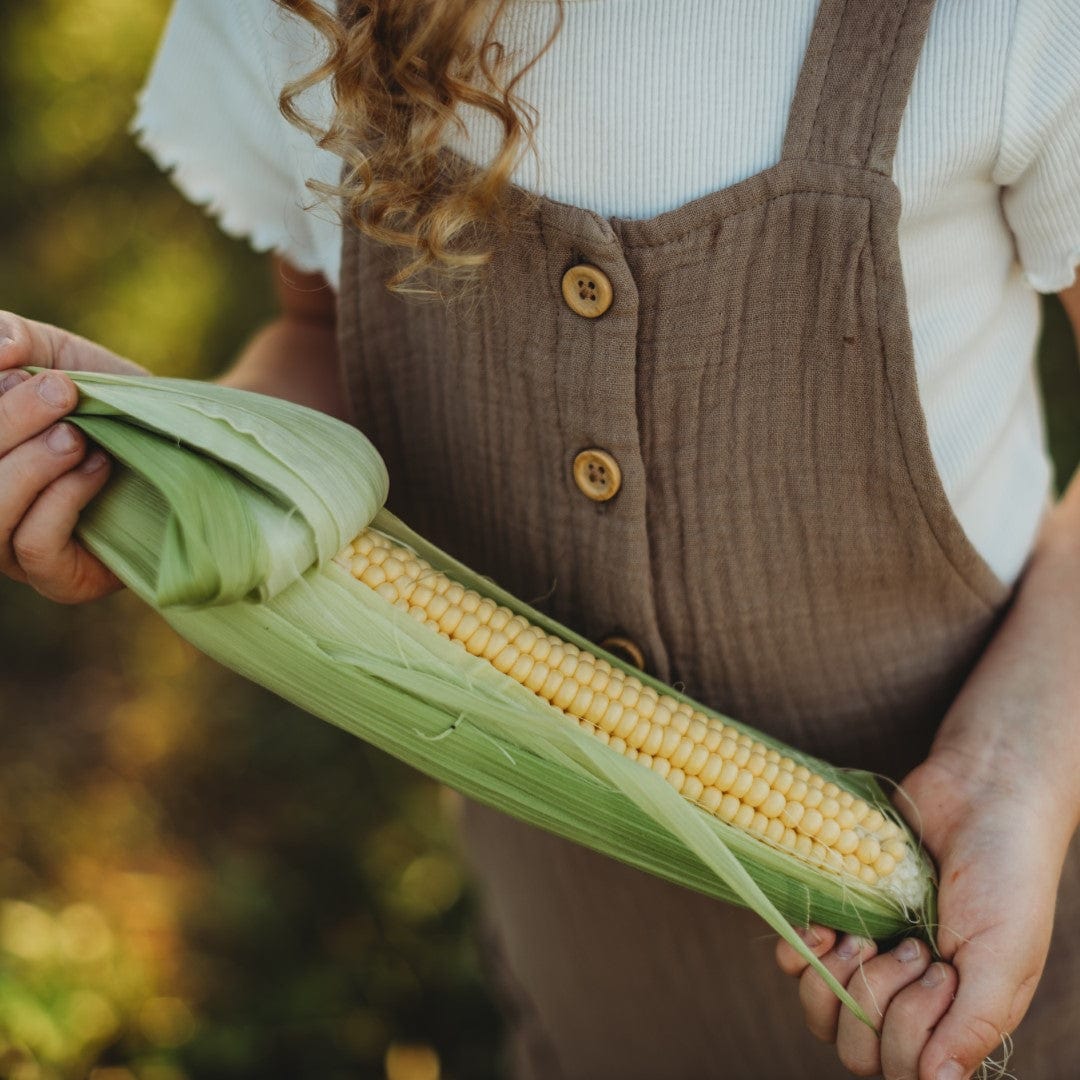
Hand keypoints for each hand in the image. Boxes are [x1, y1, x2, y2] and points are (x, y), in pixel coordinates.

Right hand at [0, 311, 147, 602]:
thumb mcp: (59, 356)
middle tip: (62, 393)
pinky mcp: (57, 579)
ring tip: (76, 435)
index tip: (23, 368)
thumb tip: (0, 349)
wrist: (182, 438)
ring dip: (30, 465)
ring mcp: (11, 550)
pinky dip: (63, 497)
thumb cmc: (108, 400)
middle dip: (7, 424)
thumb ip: (17, 338)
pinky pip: (34, 546)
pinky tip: (98, 466)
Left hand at [776, 751, 1064, 1077]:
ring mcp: (867, 958)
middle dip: (875, 1002)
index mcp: (954, 1018)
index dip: (908, 1036)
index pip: (903, 1072)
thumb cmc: (1004, 875)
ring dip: (838, 977)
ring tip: (870, 935)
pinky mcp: (836, 916)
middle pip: (856, 1051)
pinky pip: (793, 958)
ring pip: (820, 1011)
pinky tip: (827, 925)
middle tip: (911, 947)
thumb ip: (973, 1026)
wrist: (975, 794)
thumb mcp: (1005, 957)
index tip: (940, 973)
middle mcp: (906, 997)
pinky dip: (801, 947)